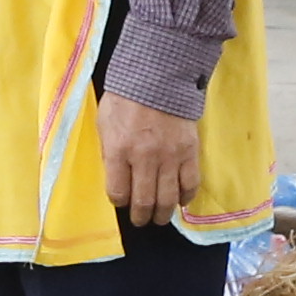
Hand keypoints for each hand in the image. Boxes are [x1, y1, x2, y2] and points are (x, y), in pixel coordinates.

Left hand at [96, 92, 200, 224]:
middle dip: (140, 216)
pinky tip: (181, 200)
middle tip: (141, 220)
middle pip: (143, 201)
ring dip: (163, 213)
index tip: (121, 199)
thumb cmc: (125, 98)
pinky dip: (186, 197)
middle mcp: (144, 157)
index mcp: (119, 149)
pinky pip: (191, 183)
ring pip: (168, 198)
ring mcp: (170, 156)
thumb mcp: (105, 123)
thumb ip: (109, 152)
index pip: (118, 192)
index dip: (119, 201)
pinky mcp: (190, 152)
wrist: (158, 76)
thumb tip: (116, 178)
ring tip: (159, 217)